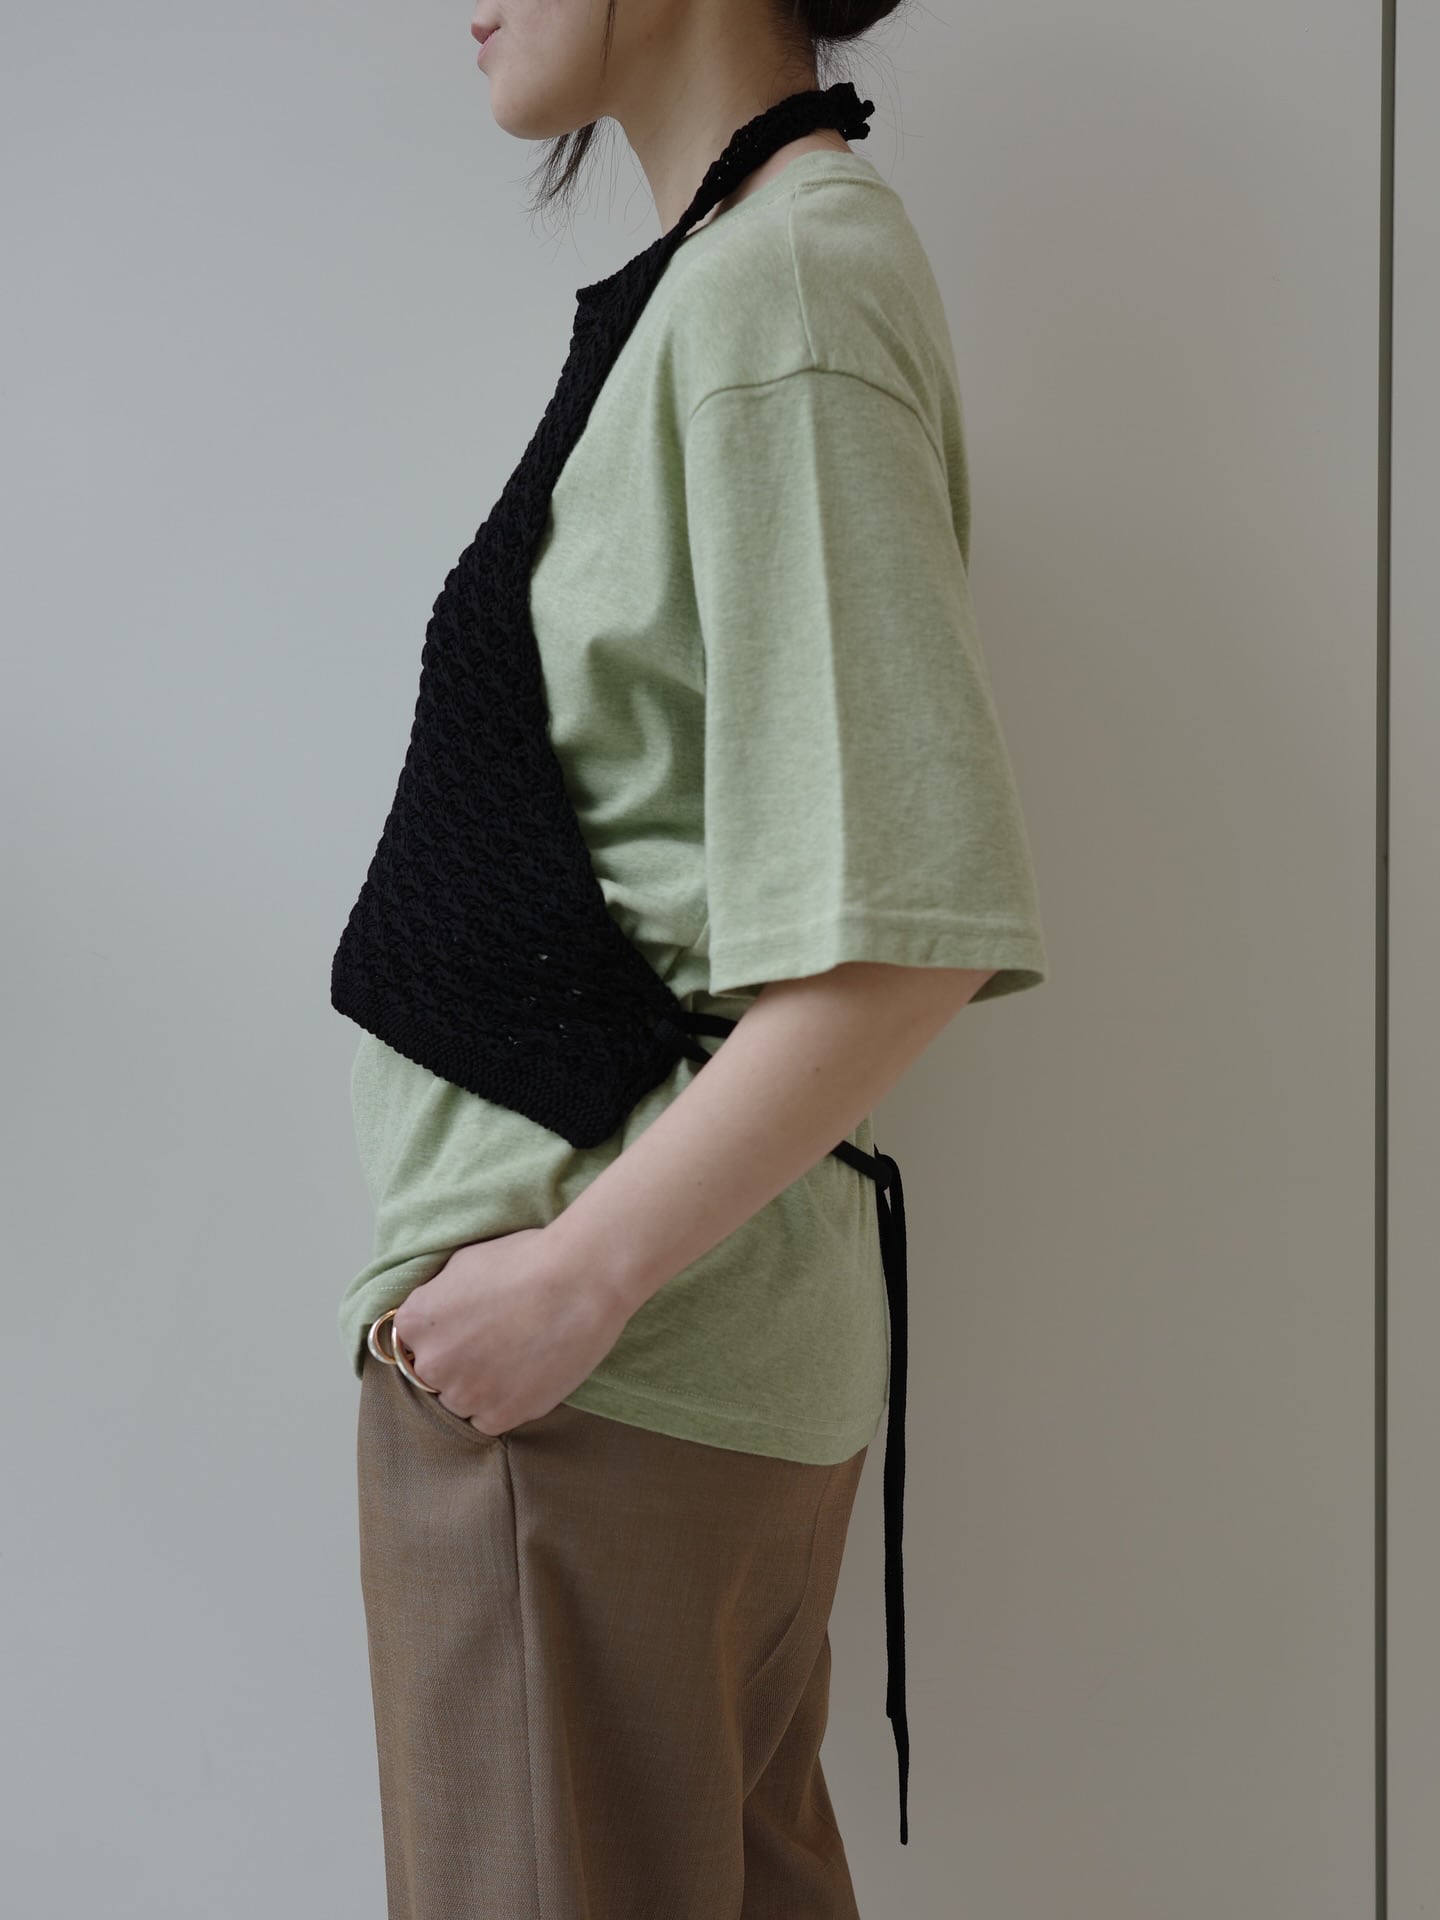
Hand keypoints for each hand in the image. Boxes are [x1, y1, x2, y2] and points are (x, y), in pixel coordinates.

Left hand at [391, 1226, 632, 1435]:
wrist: (580, 1281)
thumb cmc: (527, 1261)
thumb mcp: (463, 1263)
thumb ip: (437, 1296)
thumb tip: (435, 1313)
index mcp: (416, 1321)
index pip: (412, 1340)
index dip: (442, 1331)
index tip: (466, 1324)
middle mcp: (432, 1362)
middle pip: (434, 1374)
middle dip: (458, 1360)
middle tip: (496, 1339)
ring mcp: (465, 1394)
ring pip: (461, 1400)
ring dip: (480, 1386)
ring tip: (517, 1356)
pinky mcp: (501, 1415)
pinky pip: (489, 1419)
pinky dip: (504, 1403)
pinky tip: (527, 1374)